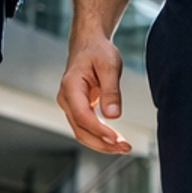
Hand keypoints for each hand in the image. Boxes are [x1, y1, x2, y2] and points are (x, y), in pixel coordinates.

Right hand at [57, 30, 132, 152]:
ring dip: (102, 144)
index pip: (83, 116)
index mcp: (70, 86)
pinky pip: (85, 128)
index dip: (99, 131)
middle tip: (125, 148)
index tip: (117, 139)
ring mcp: (69, 105)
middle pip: (80, 130)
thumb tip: (113, 116)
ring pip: (82, 133)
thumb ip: (111, 91)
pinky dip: (99, 137)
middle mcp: (66, 99)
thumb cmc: (97, 51)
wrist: (88, 44)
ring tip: (123, 147)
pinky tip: (115, 141)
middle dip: (103, 143)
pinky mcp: (76, 109)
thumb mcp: (109, 65)